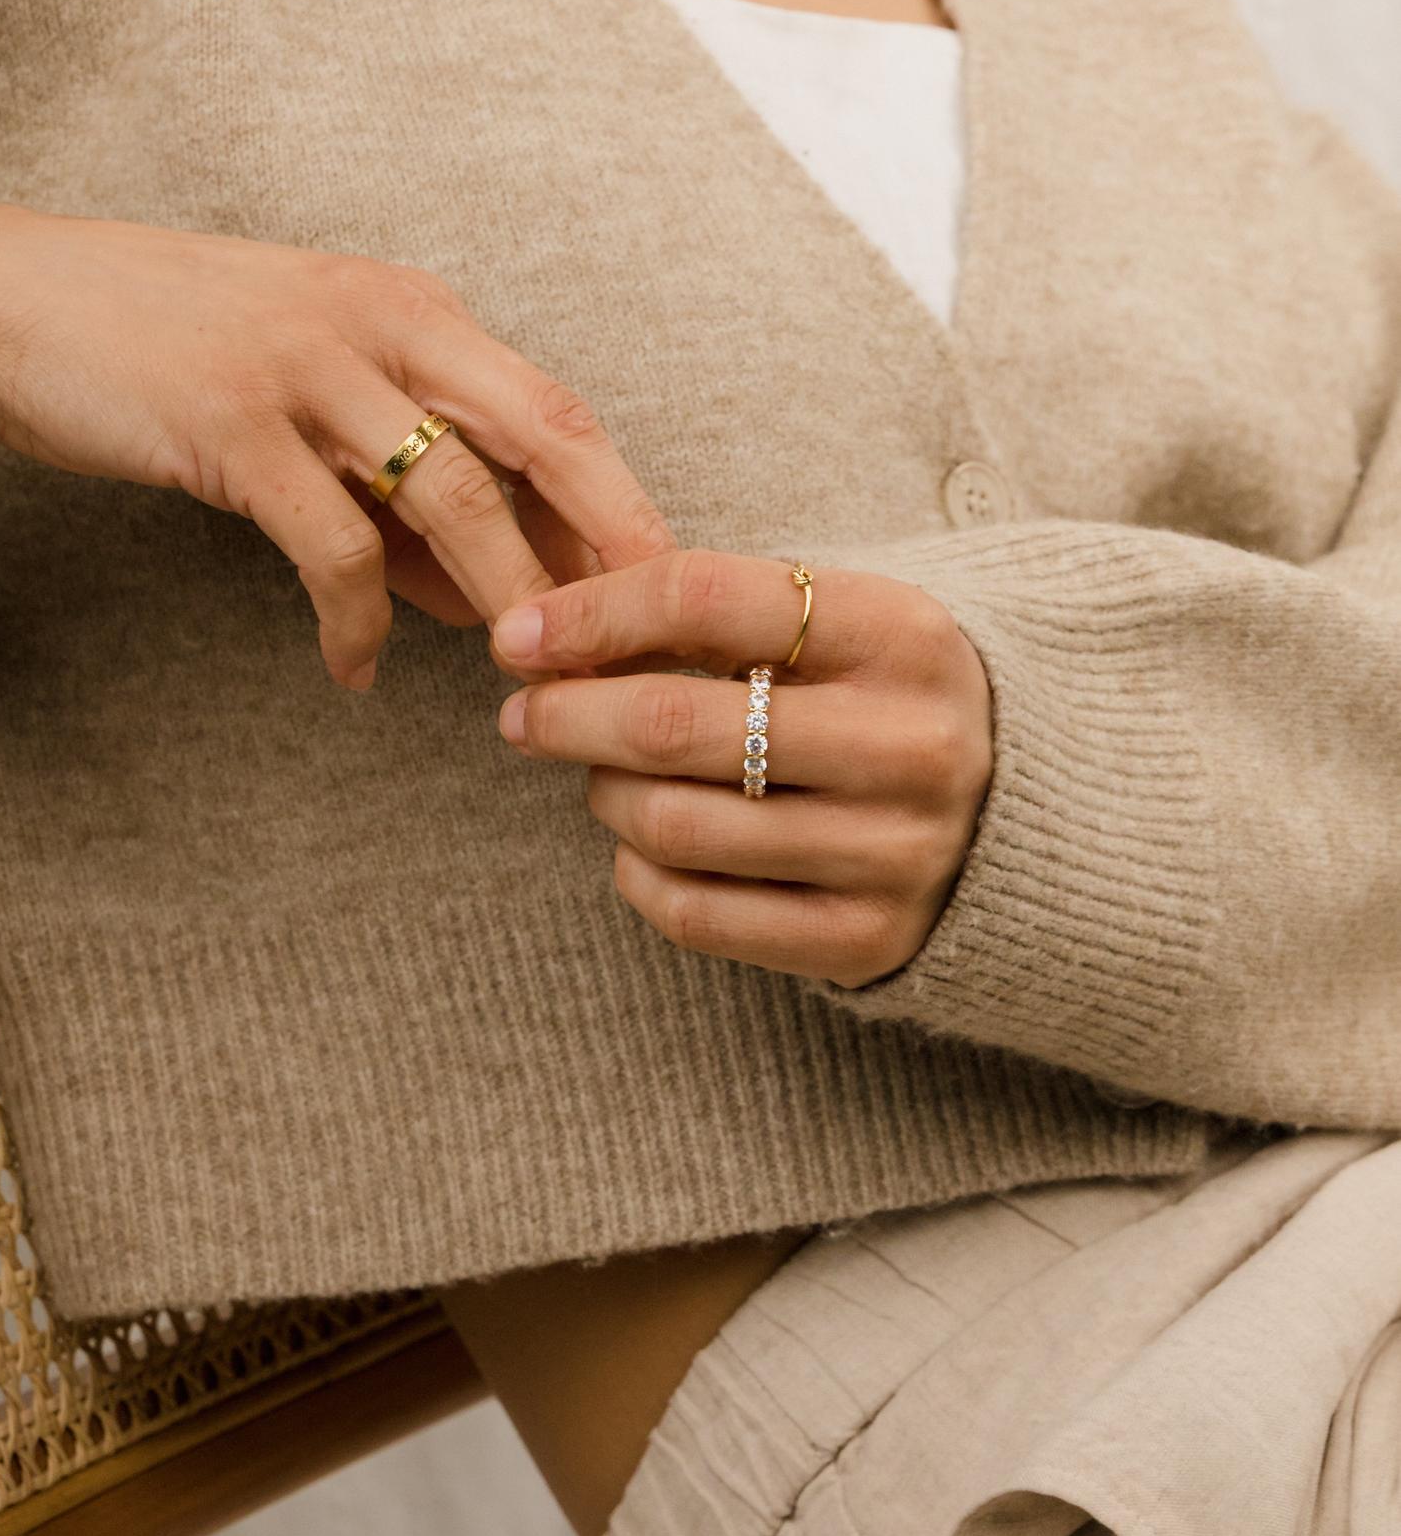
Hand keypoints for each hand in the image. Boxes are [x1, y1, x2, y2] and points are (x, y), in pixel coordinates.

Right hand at [0, 201, 672, 686]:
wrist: (17, 298)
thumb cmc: (187, 357)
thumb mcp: (322, 411)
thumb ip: (408, 497)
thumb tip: (492, 598)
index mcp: (419, 317)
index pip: (556, 414)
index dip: (622, 505)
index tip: (670, 594)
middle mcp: (385, 327)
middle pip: (543, 437)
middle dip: (608, 545)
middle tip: (649, 646)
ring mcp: (311, 369)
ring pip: (453, 493)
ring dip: (506, 598)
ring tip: (530, 682)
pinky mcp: (233, 423)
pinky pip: (330, 542)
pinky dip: (357, 619)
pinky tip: (356, 671)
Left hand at [490, 550, 993, 986]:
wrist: (1020, 813)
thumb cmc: (882, 699)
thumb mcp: (836, 627)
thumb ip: (715, 617)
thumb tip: (543, 635)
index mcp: (900, 633)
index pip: (704, 597)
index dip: (589, 614)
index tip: (516, 634)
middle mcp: (908, 743)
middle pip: (673, 723)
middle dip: (566, 715)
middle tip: (522, 714)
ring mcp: (895, 851)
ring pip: (674, 825)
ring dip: (605, 795)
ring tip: (604, 777)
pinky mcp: (868, 938)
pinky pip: (697, 914)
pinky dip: (637, 875)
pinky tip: (639, 847)